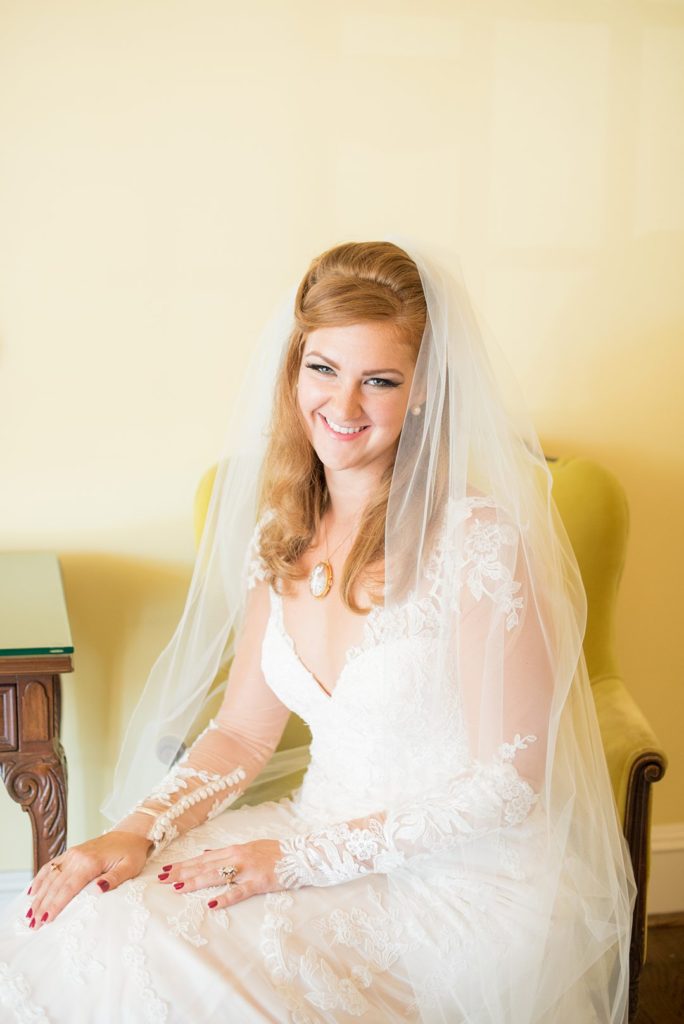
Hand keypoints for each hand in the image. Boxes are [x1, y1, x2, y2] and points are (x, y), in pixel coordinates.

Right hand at [25, 830, 151, 930]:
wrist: (131, 833)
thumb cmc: (132, 852)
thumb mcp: (130, 868)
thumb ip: (114, 879)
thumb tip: (97, 890)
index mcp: (91, 862)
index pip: (68, 888)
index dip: (55, 905)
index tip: (46, 921)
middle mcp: (77, 856)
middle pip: (56, 885)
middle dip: (43, 905)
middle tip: (33, 925)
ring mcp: (73, 853)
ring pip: (50, 876)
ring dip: (39, 896)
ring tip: (30, 914)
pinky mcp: (72, 853)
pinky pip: (52, 865)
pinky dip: (40, 878)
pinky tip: (32, 891)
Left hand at [157, 839, 283, 908]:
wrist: (299, 855)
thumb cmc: (274, 853)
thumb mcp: (249, 847)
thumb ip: (228, 852)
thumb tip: (207, 851)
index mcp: (234, 849)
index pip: (203, 858)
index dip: (183, 864)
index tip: (165, 869)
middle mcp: (237, 857)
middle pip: (204, 866)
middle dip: (181, 872)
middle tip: (161, 879)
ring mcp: (247, 869)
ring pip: (216, 876)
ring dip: (196, 882)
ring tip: (177, 888)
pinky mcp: (258, 882)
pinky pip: (239, 891)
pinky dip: (225, 897)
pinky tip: (212, 904)